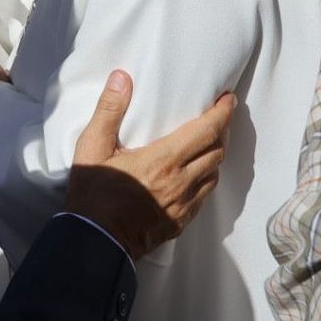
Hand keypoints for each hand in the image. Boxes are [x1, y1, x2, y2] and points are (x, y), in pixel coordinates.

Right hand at [64, 71, 235, 260]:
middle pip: (217, 151)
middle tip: (217, 117)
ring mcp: (183, 205)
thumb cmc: (93, 193)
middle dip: (222, 131)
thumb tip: (122, 78)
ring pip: (214, 175)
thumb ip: (109, 110)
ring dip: (215, 156)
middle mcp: (181, 182)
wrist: (96, 242)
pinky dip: (205, 179)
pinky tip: (195, 175)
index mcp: (164, 160)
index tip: (228, 99)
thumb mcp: (92, 147)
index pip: (207, 131)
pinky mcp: (180, 222)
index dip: (222, 113)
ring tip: (208, 143)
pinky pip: (203, 197)